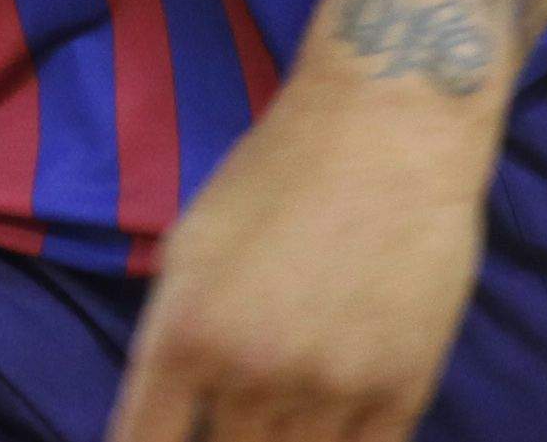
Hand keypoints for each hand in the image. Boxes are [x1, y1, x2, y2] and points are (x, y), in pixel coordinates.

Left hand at [107, 71, 490, 440]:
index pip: (145, 441)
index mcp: (184, 333)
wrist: (386, 136)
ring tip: (279, 409)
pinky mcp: (401, 393)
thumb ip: (174, 333)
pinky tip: (328, 427)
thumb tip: (170, 403)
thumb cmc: (276, 176)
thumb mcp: (189, 248)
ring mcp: (330, 391)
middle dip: (221, 441)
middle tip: (229, 415)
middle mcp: (250, 373)